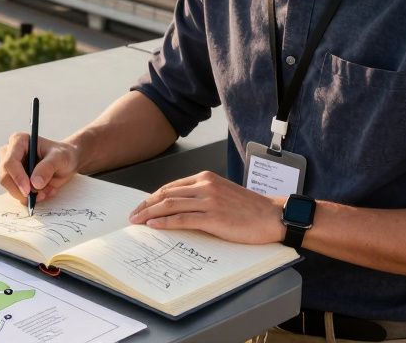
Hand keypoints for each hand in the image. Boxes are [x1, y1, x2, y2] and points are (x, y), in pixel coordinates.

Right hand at [0, 132, 81, 203]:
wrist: (67, 163)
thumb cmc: (63, 155)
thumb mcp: (60, 158)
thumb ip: (47, 168)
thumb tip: (34, 183)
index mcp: (19, 141)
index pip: (9, 162)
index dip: (17, 177)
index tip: (28, 190)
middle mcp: (10, 154)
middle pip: (5, 177)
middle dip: (22, 190)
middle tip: (40, 195)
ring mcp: (11, 169)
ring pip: (11, 189)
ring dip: (29, 195)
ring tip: (48, 190)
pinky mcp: (15, 181)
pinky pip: (18, 194)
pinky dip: (32, 197)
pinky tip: (44, 191)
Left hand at [128, 171, 286, 244]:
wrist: (272, 216)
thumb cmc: (249, 209)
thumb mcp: (222, 193)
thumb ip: (202, 195)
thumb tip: (179, 207)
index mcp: (205, 178)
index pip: (171, 187)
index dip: (152, 198)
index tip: (142, 207)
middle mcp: (205, 186)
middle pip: (166, 194)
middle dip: (146, 206)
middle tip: (133, 216)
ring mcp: (209, 201)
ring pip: (170, 205)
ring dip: (150, 214)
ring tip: (138, 222)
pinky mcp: (213, 217)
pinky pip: (183, 219)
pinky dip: (165, 223)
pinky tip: (154, 226)